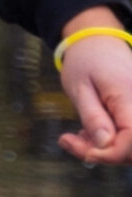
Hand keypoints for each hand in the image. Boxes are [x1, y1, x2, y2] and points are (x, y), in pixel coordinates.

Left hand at [56, 7, 131, 163]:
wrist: (98, 42)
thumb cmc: (85, 61)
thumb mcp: (79, 88)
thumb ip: (93, 117)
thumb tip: (104, 145)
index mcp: (129, 95)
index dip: (111, 154)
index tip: (85, 152)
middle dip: (103, 154)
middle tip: (70, 142)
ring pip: (131, 146)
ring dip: (103, 149)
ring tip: (76, 136)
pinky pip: (128, 136)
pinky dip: (109, 141)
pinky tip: (89, 132)